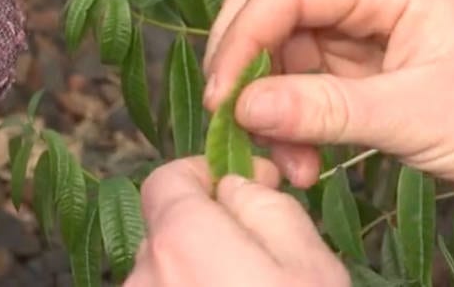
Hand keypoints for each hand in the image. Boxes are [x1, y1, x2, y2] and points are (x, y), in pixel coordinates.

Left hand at [127, 156, 348, 286]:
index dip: (207, 177)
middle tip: (259, 253)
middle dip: (207, 231)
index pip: (166, 180)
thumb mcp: (310, 265)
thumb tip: (237, 186)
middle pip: (166, 229)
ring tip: (248, 286)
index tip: (246, 191)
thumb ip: (267, 208)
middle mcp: (143, 274)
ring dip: (199, 271)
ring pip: (166, 272)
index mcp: (180, 240)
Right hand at [199, 0, 453, 221]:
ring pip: (285, 58)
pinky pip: (310, 90)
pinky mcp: (378, 78)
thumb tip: (239, 108)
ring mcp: (374, 37)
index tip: (222, 105)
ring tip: (290, 168)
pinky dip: (297, 126)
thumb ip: (321, 109)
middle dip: (246, 72)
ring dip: (272, 109)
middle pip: (271, 15)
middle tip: (236, 130)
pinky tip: (307, 165)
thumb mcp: (415, 116)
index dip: (239, 44)